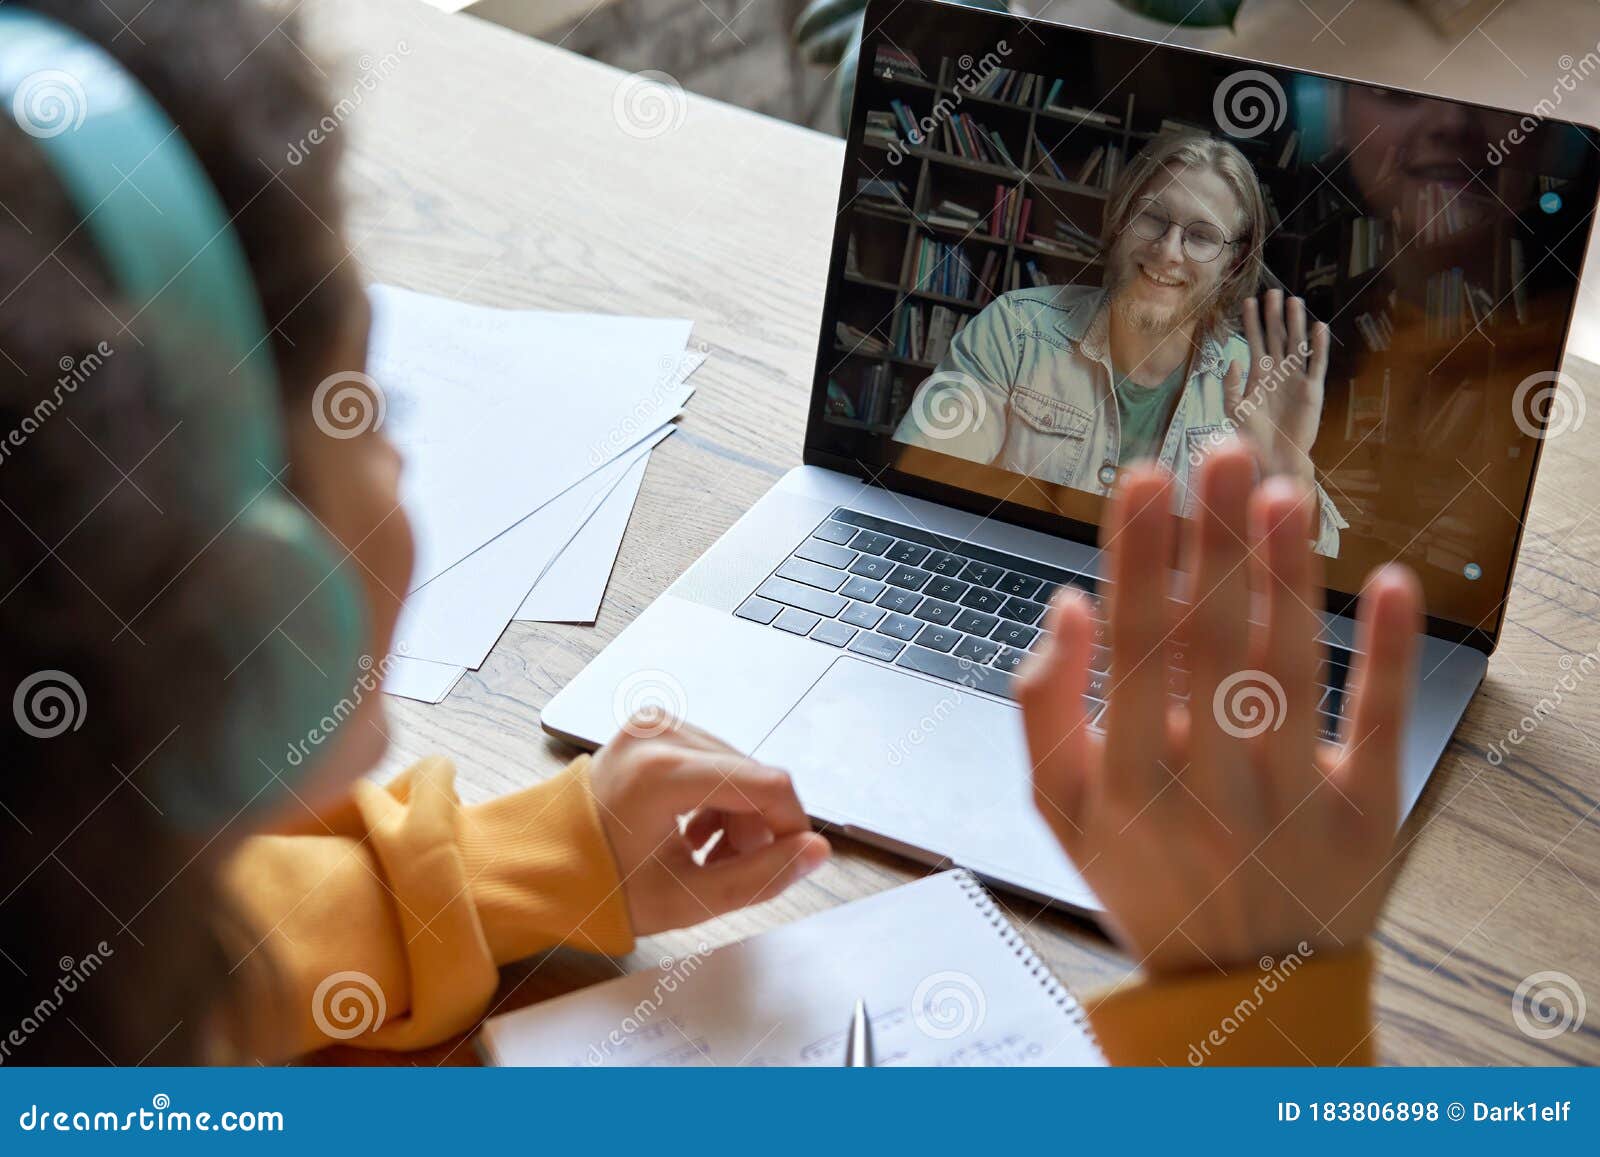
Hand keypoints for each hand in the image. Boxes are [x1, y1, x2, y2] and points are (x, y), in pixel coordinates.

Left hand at [589, 716, 830, 935]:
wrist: (540, 865)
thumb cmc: (601, 886)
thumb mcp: (688, 898)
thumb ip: (761, 877)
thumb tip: (814, 852)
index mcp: (662, 772)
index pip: (768, 784)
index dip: (792, 825)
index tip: (791, 860)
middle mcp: (659, 734)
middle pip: (752, 775)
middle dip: (757, 826)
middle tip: (728, 868)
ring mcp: (654, 724)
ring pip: (735, 767)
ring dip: (736, 813)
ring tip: (706, 854)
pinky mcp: (652, 726)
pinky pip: (710, 758)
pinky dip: (715, 795)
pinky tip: (693, 831)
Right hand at [1018, 444, 1420, 974]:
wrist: (1240, 988)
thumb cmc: (1145, 879)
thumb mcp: (1060, 811)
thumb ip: (1043, 710)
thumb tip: (1066, 606)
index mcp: (1128, 781)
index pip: (1134, 647)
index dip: (1138, 558)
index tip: (1142, 480)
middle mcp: (1208, 787)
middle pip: (1212, 642)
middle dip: (1213, 541)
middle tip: (1218, 453)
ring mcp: (1292, 803)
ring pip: (1287, 670)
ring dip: (1286, 576)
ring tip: (1281, 494)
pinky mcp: (1367, 816)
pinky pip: (1380, 725)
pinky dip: (1388, 653)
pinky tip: (1390, 582)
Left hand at [1222, 289, 1329, 484]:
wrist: (1275, 456)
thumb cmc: (1253, 436)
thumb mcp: (1235, 409)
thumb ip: (1232, 385)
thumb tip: (1233, 360)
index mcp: (1258, 374)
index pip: (1254, 341)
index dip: (1251, 322)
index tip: (1248, 301)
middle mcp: (1277, 372)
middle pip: (1277, 336)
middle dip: (1274, 315)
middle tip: (1273, 291)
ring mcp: (1295, 379)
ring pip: (1296, 344)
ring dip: (1295, 323)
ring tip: (1294, 301)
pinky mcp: (1312, 389)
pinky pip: (1316, 363)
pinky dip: (1318, 346)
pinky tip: (1318, 327)